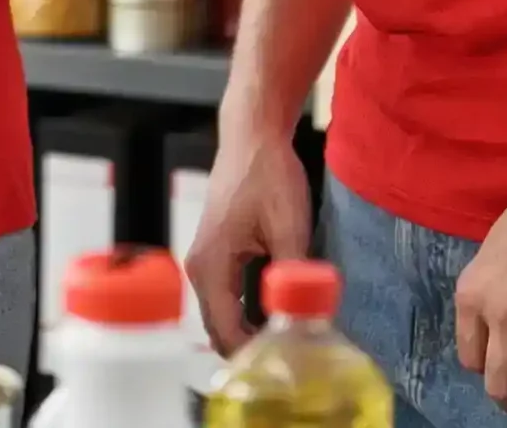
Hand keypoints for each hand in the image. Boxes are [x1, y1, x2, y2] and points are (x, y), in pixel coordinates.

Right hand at [182, 129, 311, 355]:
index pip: (226, 331)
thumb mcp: (289, 226)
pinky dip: (246, 314)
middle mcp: (199, 268)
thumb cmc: (268, 175)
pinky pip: (226, 297)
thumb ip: (292, 275)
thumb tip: (306, 318)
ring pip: (223, 315)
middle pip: (219, 329)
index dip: (254, 357)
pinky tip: (276, 319)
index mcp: (211, 265)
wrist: (252, 136)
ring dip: (249, 333)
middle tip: (292, 366)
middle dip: (251, 351)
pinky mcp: (215, 254)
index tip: (286, 371)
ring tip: (288, 347)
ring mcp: (204, 261)